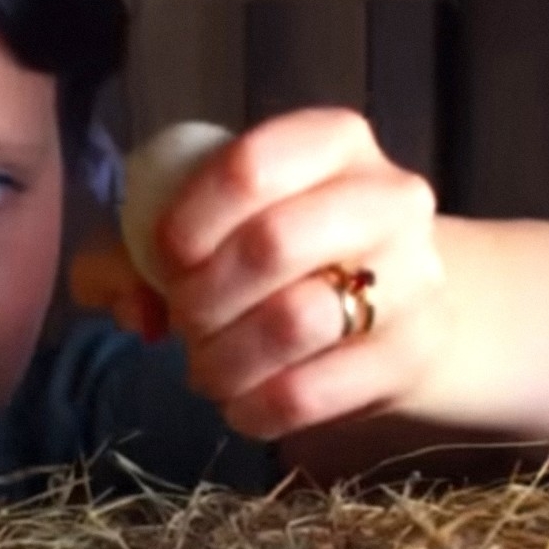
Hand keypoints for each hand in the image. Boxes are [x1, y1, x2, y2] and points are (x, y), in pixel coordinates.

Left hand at [149, 109, 448, 442]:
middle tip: (184, 323)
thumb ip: (135, 251)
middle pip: (273, 243)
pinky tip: (242, 405)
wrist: (396, 306)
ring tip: (207, 372)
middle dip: (203, 297)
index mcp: (334, 141)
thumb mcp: (208, 225)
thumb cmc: (282, 253)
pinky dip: (258, 407)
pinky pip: (316, 390)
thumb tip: (133, 306)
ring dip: (226, 359)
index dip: (188, 222)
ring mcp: (415, 275)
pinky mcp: (416, 351)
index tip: (165, 261)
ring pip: (296, 321)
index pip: (250, 166)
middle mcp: (389, 196)